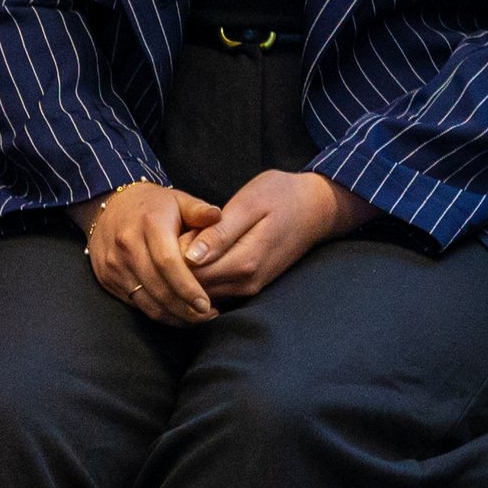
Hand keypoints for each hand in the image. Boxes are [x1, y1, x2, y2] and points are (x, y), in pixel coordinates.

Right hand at [78, 183, 221, 325]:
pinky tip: (176, 314)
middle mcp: (128, 245)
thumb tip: (218, 216)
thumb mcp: (179, 200)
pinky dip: (156, 312)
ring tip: (196, 319)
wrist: (108, 206)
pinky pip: (134, 302)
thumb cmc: (153, 206)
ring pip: (144, 300)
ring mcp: (115, 264)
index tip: (206, 304)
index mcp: (150, 224)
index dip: (188, 287)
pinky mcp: (107, 278)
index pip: (168, 262)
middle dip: (183, 308)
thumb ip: (199, 210)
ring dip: (171, 315)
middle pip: (157, 286)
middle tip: (208, 316)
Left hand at [183, 170, 371, 303]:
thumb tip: (190, 258)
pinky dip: (201, 277)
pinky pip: (216, 290)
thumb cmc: (282, 195)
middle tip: (170, 236)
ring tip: (184, 241)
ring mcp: (250, 288)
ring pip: (203, 292)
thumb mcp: (250, 203)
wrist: (319, 208)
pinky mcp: (252, 286)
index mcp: (244, 262)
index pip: (190, 274)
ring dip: (187, 274)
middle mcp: (246, 283)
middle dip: (175, 269)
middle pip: (194, 288)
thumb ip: (220, 232)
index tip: (169, 231)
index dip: (171, 257)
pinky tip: (200, 252)